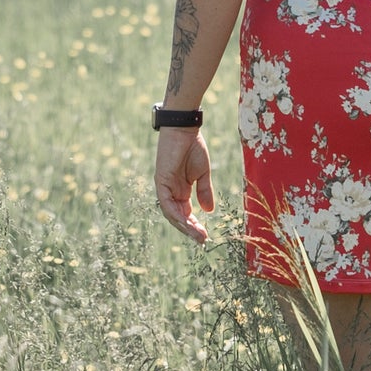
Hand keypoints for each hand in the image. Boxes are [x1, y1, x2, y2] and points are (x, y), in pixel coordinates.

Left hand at [153, 128, 213, 242]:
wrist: (184, 130)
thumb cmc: (193, 148)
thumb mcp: (202, 173)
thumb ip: (204, 191)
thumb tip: (209, 210)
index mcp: (181, 190)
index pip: (186, 214)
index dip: (194, 225)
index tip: (205, 236)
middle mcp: (171, 192)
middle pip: (178, 217)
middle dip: (190, 230)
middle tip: (202, 240)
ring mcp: (165, 188)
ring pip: (172, 214)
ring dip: (184, 226)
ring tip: (197, 235)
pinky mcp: (161, 182)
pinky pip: (167, 203)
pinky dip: (175, 214)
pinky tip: (186, 222)